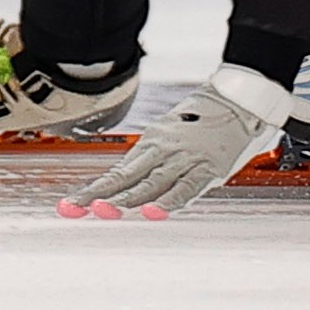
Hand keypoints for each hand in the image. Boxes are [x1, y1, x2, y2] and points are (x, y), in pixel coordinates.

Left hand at [60, 68, 283, 218]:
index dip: (94, 190)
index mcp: (153, 143)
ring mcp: (184, 159)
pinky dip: (169, 201)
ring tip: (103, 211)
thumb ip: (158, 158)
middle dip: (100, 196)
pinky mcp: (208, 168)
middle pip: (126, 178)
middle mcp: (163, 151)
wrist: (239, 96)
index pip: (118, 172)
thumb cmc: (207, 118)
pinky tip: (153, 213)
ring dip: (127, 199)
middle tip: (76, 209)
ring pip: (151, 183)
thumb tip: (136, 182)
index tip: (70, 206)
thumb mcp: (174, 132)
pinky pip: (186, 188)